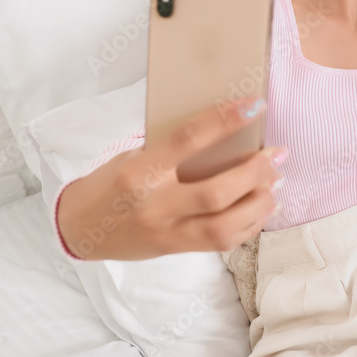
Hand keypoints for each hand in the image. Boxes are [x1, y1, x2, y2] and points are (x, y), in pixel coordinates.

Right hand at [57, 96, 286, 260]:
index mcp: (141, 170)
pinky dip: (250, 224)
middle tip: (277, 154)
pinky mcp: (176, 250)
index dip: (225, 121)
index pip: (189, 140)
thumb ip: (172, 150)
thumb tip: (225, 132)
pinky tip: (264, 206)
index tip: (254, 105)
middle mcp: (155, 204)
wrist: (79, 229)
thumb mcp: (134, 157)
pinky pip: (223, 243)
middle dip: (255, 172)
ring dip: (260, 203)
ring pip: (225, 226)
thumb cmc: (110, 184)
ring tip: (277, 181)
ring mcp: (167, 232)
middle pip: (216, 192)